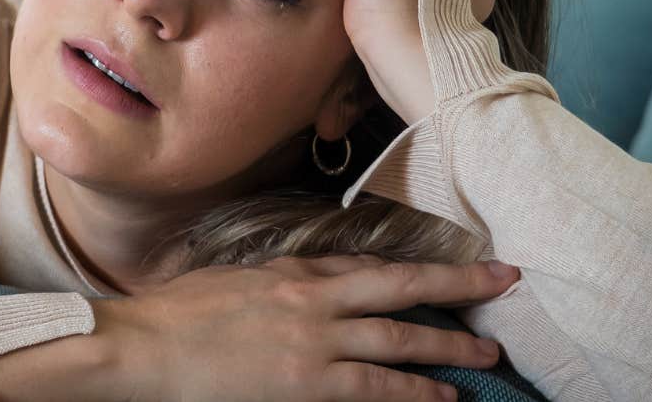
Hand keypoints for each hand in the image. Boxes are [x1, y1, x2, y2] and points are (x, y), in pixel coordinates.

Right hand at [93, 254, 519, 401]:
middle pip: (402, 288)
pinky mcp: (307, 387)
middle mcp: (314, 302)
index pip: (370, 264)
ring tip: (485, 356)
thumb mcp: (237, 281)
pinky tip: (440, 398)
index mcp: (295, 272)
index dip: (417, 264)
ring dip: (449, 348)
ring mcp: (314, 345)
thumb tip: (313, 288)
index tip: (452, 262)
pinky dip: (413, 394)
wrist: (146, 347)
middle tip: (506, 284)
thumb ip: (282, 283)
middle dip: (459, 285)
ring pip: (399, 341)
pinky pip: (374, 391)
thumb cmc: (179, 316)